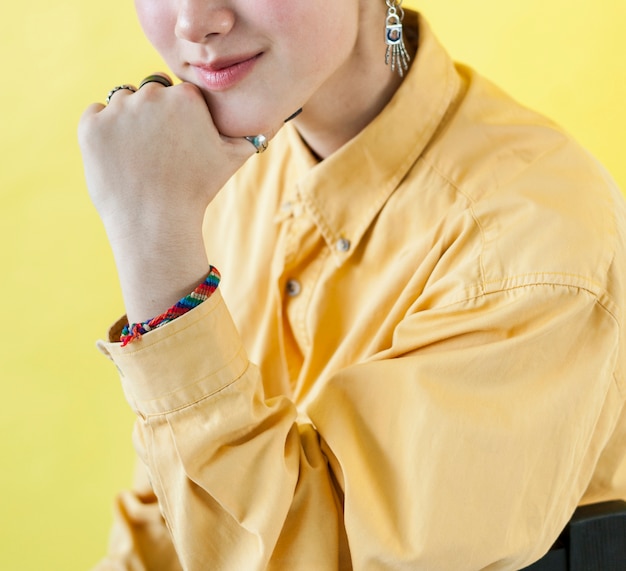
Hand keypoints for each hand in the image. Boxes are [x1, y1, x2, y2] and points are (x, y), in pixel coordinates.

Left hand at [78, 74, 264, 321]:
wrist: (156, 222)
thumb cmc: (197, 191)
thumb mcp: (232, 160)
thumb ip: (246, 136)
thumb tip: (263, 127)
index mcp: (186, 97)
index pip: (178, 93)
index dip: (179, 119)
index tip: (179, 143)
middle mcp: (151, 95)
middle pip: (150, 93)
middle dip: (154, 116)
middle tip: (159, 153)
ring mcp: (118, 110)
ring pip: (122, 103)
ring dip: (128, 122)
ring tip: (140, 158)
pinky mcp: (91, 126)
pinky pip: (96, 117)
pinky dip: (104, 133)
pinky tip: (120, 158)